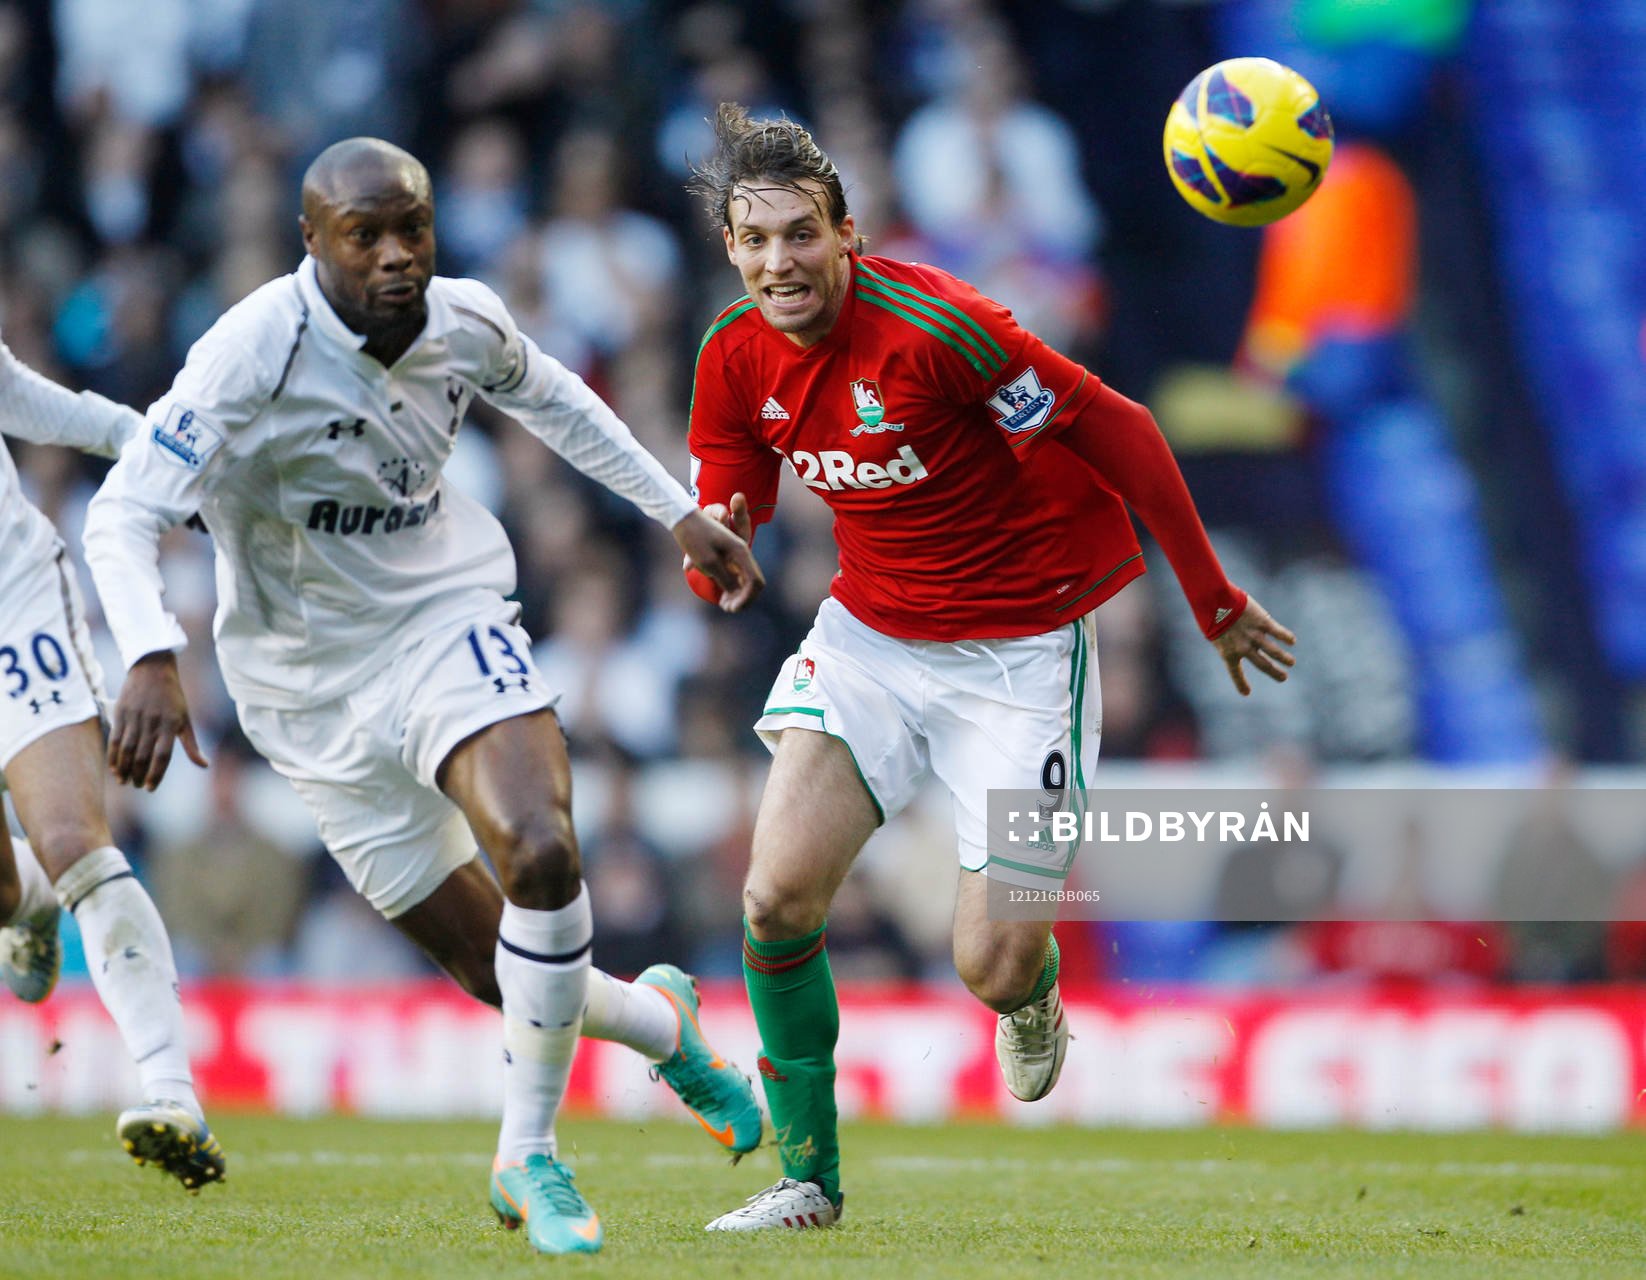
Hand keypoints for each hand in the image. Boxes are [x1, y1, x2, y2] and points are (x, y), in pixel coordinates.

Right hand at [108, 651, 208, 789]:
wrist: (152, 669)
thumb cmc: (173, 697)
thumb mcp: (186, 719)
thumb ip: (192, 745)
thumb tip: (205, 765)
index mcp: (171, 724)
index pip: (162, 756)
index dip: (156, 774)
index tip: (151, 788)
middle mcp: (152, 722)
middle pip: (143, 755)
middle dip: (139, 774)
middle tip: (137, 786)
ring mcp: (135, 717)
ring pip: (127, 749)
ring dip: (124, 768)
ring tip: (124, 781)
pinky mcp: (121, 713)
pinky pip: (115, 739)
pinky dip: (113, 755)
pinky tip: (114, 768)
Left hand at [674, 494, 763, 611]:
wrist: (683, 518)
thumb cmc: (694, 539)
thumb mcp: (708, 562)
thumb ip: (725, 579)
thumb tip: (736, 594)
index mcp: (741, 553)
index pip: (755, 581)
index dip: (746, 599)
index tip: (730, 608)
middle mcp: (743, 553)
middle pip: (753, 582)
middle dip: (743, 599)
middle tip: (726, 608)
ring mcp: (736, 555)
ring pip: (746, 580)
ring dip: (738, 595)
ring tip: (724, 605)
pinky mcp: (729, 557)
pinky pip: (737, 576)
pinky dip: (733, 588)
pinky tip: (722, 597)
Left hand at [1212, 595, 1296, 695]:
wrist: (1215, 600)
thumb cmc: (1210, 613)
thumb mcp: (1214, 631)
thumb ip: (1227, 638)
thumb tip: (1237, 637)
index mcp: (1228, 653)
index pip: (1235, 672)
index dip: (1241, 683)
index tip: (1246, 693)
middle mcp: (1243, 648)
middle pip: (1263, 665)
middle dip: (1275, 673)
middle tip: (1283, 678)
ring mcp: (1254, 636)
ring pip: (1274, 651)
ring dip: (1284, 658)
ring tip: (1291, 662)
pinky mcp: (1263, 622)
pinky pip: (1278, 632)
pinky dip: (1286, 637)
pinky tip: (1291, 640)